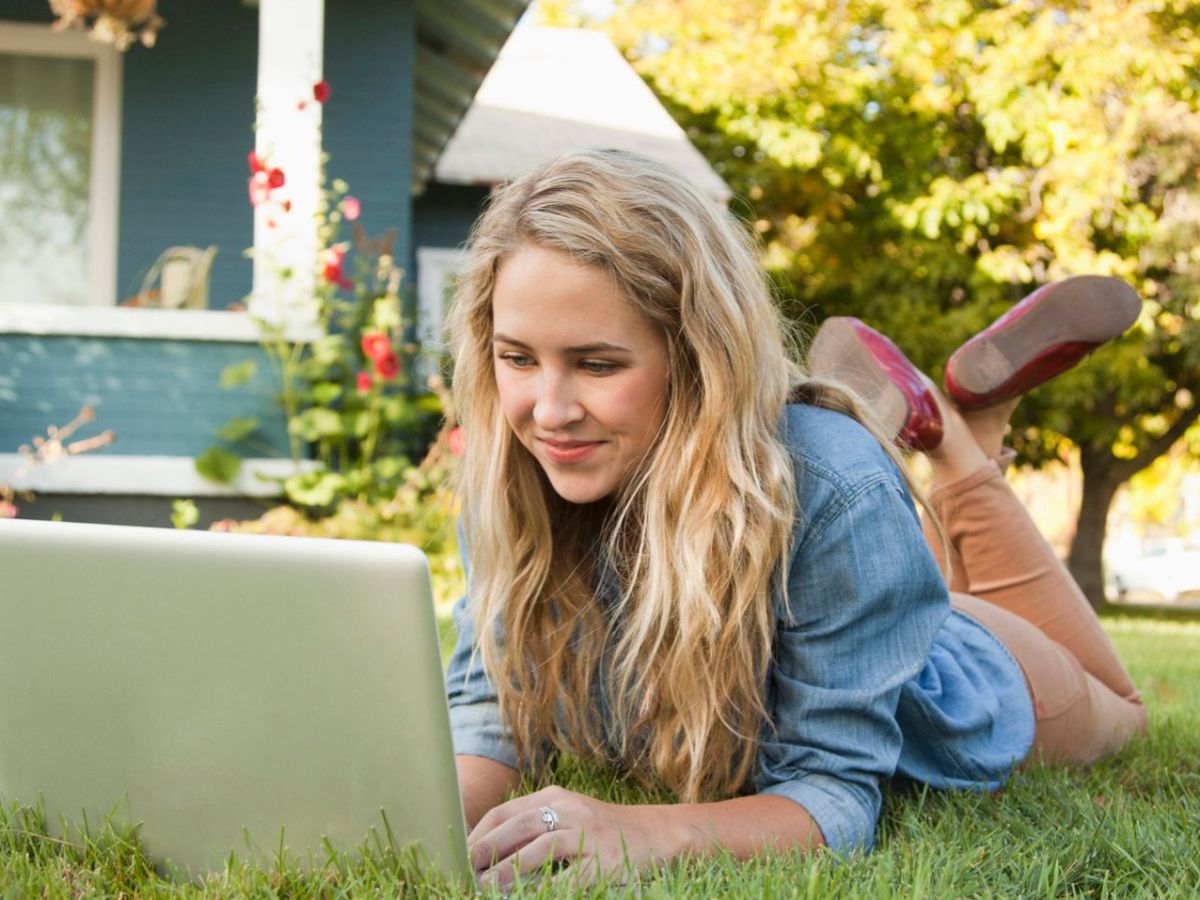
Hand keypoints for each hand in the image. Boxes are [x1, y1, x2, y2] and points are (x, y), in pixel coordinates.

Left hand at [468, 785, 682, 888]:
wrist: (657, 834)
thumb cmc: (602, 831)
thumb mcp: (568, 817)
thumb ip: (534, 828)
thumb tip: (487, 852)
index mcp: (555, 797)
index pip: (505, 812)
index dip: (479, 833)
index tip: (458, 853)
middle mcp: (569, 810)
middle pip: (517, 826)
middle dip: (485, 849)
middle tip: (464, 871)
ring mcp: (587, 835)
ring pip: (538, 849)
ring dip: (507, 870)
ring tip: (484, 887)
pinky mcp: (603, 862)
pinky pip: (567, 879)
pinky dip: (543, 890)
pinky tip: (525, 899)